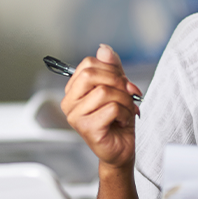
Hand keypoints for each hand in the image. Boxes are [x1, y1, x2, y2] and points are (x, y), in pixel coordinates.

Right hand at [60, 44, 143, 168]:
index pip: (88, 64)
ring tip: (125, 111)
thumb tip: (103, 49)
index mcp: (74, 90)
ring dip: (124, 100)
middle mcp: (69, 103)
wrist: (121, 149)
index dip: (110, 69)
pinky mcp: (86, 128)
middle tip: (127, 94)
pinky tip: (122, 121)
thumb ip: (111, 68)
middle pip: (91, 74)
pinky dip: (125, 113)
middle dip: (117, 82)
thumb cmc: (118, 120)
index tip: (123, 82)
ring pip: (104, 92)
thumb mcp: (118, 88)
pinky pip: (111, 108)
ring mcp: (75, 116)